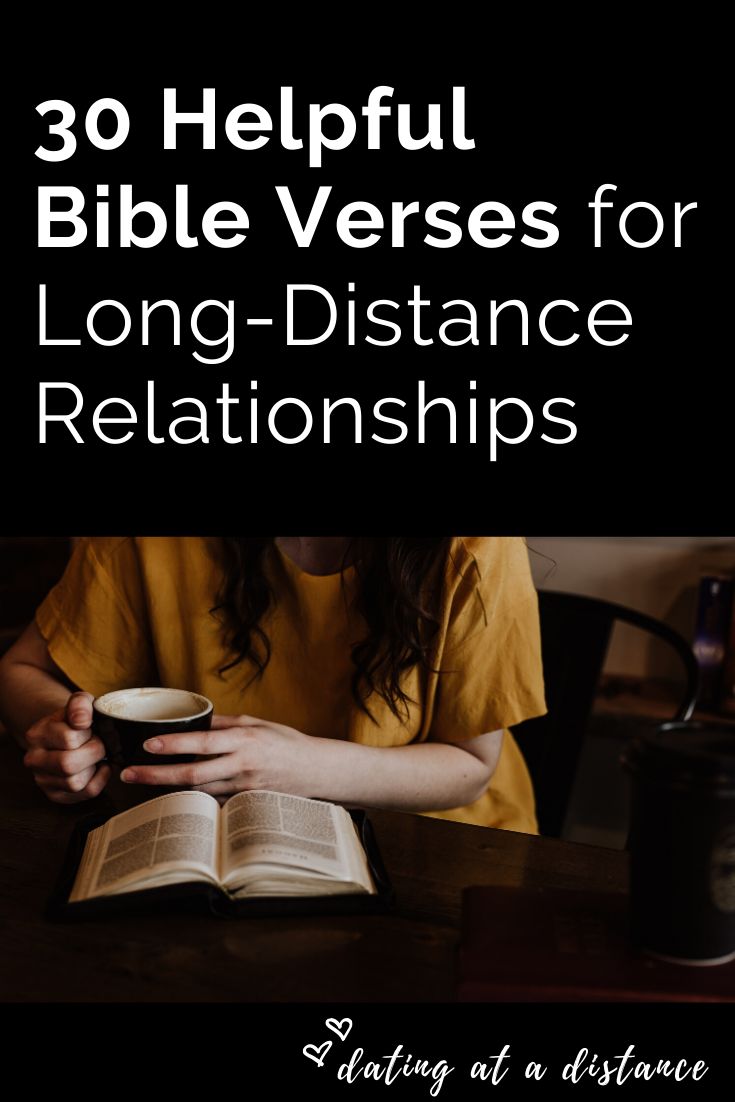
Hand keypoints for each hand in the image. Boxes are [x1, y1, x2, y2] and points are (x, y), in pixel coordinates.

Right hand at [23, 691, 110, 803]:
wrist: (65, 733)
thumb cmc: (75, 719)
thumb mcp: (79, 703)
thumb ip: (80, 704)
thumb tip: (81, 721)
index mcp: (36, 734)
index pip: (68, 738)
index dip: (88, 733)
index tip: (90, 728)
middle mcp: (34, 760)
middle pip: (68, 765)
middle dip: (93, 752)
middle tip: (98, 743)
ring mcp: (43, 780)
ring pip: (75, 783)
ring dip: (94, 767)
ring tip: (94, 755)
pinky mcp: (56, 795)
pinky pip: (85, 793)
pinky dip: (100, 779)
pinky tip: (99, 767)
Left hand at [119, 714, 321, 798]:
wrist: (315, 771)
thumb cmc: (285, 742)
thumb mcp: (256, 723)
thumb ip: (224, 722)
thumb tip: (194, 719)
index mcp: (244, 740)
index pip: (203, 741)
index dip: (174, 744)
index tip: (149, 745)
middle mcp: (242, 765)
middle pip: (193, 774)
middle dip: (157, 775)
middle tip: (129, 774)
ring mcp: (243, 789)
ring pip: (198, 792)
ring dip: (168, 789)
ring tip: (141, 783)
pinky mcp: (244, 805)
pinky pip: (212, 803)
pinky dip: (192, 799)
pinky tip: (173, 796)